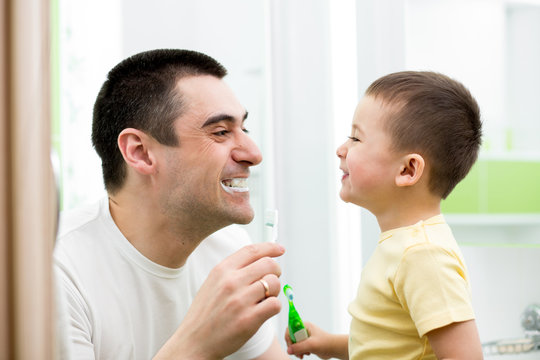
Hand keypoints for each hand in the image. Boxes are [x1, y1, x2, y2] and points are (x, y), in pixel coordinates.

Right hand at [154, 242, 284, 359]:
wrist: (194, 341)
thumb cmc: (205, 314)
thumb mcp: (212, 283)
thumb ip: (233, 270)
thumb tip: (258, 260)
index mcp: (222, 270)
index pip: (252, 250)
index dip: (270, 248)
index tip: (279, 250)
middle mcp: (231, 282)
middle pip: (268, 264)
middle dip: (276, 271)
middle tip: (272, 281)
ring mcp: (240, 300)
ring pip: (274, 283)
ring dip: (275, 291)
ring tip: (265, 299)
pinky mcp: (249, 319)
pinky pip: (275, 304)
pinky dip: (274, 307)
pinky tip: (264, 311)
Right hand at [285, 321, 348, 359]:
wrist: (334, 348)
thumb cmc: (326, 343)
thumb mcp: (311, 345)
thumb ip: (299, 347)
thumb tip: (288, 350)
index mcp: (304, 325)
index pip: (290, 328)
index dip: (289, 336)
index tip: (291, 344)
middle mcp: (304, 330)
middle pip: (291, 336)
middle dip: (292, 345)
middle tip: (296, 352)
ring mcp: (305, 337)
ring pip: (294, 343)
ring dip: (296, 350)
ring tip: (302, 355)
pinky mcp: (307, 343)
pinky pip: (299, 347)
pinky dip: (300, 352)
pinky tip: (305, 354)